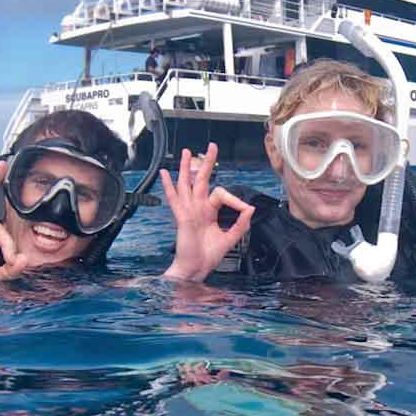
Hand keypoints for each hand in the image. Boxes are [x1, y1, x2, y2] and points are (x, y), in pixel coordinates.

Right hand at [161, 143, 253, 281]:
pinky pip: (175, 199)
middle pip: (202, 180)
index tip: (245, 208)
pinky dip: (169, 186)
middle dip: (206, 163)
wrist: (196, 269)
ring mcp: (188, 211)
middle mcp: (198, 208)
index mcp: (209, 212)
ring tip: (186, 152)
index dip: (235, 199)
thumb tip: (250, 208)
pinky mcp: (182, 217)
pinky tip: (164, 174)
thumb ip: (240, 224)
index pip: (221, 194)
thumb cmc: (208, 255)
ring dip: (185, 167)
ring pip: (186, 184)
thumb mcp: (230, 238)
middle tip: (211, 146)